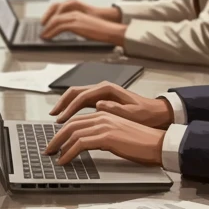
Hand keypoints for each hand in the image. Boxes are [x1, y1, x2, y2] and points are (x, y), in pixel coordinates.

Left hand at [41, 10, 126, 45]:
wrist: (109, 31)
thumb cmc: (99, 31)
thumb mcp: (85, 26)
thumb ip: (75, 26)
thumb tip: (66, 32)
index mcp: (76, 12)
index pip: (58, 10)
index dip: (49, 16)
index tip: (44, 24)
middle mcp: (74, 13)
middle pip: (54, 14)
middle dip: (46, 22)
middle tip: (41, 30)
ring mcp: (74, 17)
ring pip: (55, 20)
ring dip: (47, 28)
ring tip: (43, 35)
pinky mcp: (75, 24)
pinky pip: (59, 27)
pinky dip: (51, 32)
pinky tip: (49, 37)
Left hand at [45, 112, 164, 166]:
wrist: (157, 144)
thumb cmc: (140, 142)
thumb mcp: (117, 134)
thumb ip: (102, 134)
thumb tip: (85, 143)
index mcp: (105, 112)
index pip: (77, 119)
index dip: (63, 130)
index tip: (55, 141)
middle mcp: (102, 115)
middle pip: (71, 124)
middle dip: (56, 137)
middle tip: (48, 149)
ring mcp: (104, 125)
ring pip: (73, 132)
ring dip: (59, 145)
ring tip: (53, 156)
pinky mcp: (106, 136)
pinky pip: (80, 144)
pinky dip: (69, 152)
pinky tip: (64, 160)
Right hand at [50, 83, 172, 127]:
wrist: (155, 113)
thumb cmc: (145, 114)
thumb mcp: (132, 113)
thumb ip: (115, 109)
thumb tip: (98, 105)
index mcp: (107, 89)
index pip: (82, 96)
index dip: (69, 108)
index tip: (61, 120)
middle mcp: (102, 88)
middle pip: (75, 92)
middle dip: (62, 103)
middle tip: (53, 116)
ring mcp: (101, 93)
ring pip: (77, 96)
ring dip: (66, 105)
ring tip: (57, 117)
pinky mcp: (102, 99)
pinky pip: (83, 101)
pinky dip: (73, 108)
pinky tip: (69, 117)